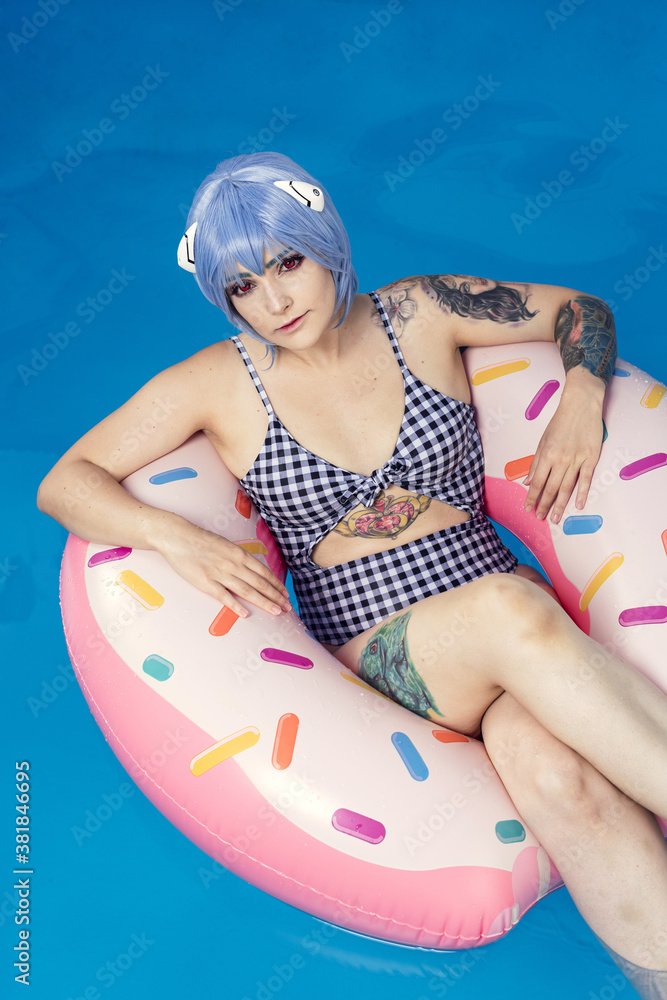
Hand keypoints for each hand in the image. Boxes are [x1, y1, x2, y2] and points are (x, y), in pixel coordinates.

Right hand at [157, 517, 291, 618]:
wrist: (179, 537)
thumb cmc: (202, 541)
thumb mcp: (226, 545)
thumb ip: (239, 558)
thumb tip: (252, 570)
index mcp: (239, 554)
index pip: (264, 572)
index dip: (276, 585)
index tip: (285, 594)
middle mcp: (234, 564)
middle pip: (260, 583)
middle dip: (276, 596)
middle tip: (287, 607)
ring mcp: (220, 574)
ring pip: (247, 591)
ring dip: (264, 602)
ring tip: (276, 612)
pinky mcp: (206, 582)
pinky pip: (224, 597)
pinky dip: (236, 606)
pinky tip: (246, 614)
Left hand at [523, 370, 604, 523]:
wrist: (581, 405)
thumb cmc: (560, 422)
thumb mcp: (543, 440)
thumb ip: (536, 462)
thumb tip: (528, 481)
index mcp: (546, 455)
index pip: (537, 482)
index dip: (532, 497)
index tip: (528, 509)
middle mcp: (560, 460)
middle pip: (551, 488)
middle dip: (544, 505)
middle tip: (540, 518)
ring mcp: (577, 459)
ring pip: (567, 487)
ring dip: (560, 504)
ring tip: (555, 518)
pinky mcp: (591, 458)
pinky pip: (586, 479)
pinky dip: (582, 493)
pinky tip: (578, 505)